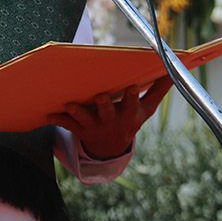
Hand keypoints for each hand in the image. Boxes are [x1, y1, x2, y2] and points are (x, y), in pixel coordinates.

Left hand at [47, 77, 172, 159]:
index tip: (131, 87)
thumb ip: (158, 90)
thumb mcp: (146, 109)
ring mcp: (94, 126)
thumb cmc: (130, 119)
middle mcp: (111, 121)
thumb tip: (174, 72)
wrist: (111, 148)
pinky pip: (66, 125)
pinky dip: (57, 119)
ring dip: (77, 112)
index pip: (131, 104)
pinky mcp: (79, 129)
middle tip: (100, 97)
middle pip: (107, 112)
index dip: (131, 97)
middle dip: (104, 105)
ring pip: (85, 119)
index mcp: (128, 115)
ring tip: (70, 105)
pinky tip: (47, 114)